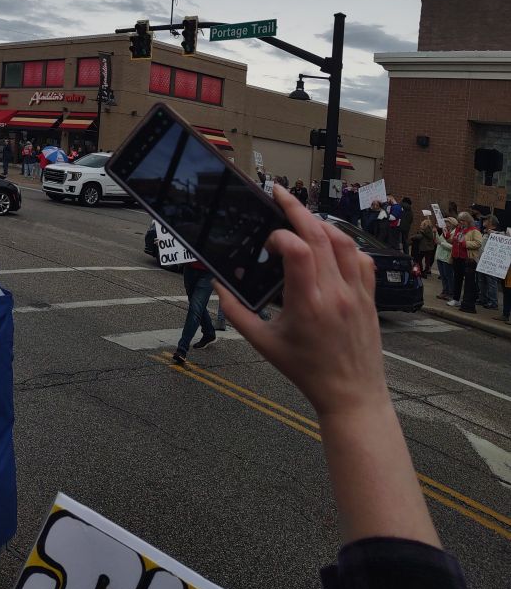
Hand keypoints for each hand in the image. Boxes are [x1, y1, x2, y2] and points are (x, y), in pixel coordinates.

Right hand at [216, 186, 389, 420]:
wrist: (351, 394)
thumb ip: (236, 313)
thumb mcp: (264, 344)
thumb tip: (218, 285)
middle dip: (296, 208)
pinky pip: (360, 257)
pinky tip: (329, 243)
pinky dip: (343, 243)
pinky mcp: (369, 296)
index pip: (298, 250)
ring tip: (301, 216)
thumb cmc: (307, 371)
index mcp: (308, 305)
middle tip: (279, 194)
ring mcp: (356, 293)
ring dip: (320, 223)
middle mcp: (335, 293)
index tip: (267, 243)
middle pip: (320, 234)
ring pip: (343, 241)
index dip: (279, 236)